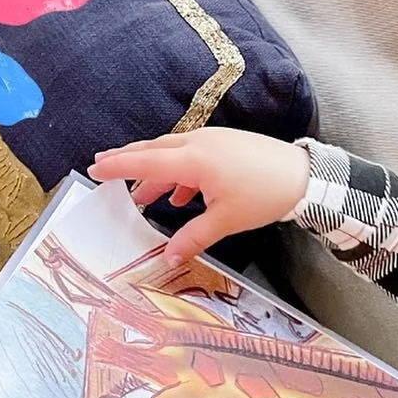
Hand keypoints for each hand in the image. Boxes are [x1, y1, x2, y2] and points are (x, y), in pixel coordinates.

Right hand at [88, 129, 311, 264]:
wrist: (304, 175)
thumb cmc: (265, 195)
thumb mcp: (226, 221)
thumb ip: (193, 238)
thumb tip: (169, 258)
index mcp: (194, 160)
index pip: (145, 163)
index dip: (118, 167)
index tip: (94, 169)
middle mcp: (198, 143)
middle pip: (154, 151)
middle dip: (128, 160)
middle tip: (103, 166)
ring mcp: (213, 140)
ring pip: (172, 152)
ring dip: (155, 172)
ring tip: (143, 195)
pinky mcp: (225, 143)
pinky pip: (191, 154)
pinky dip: (179, 172)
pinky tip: (182, 196)